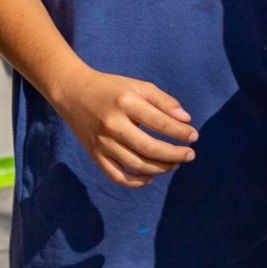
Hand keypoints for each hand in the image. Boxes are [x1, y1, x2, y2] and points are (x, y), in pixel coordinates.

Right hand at [49, 66, 197, 187]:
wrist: (72, 92)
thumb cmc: (112, 89)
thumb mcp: (139, 86)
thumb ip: (164, 101)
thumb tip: (186, 120)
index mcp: (126, 103)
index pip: (160, 123)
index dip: (180, 132)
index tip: (194, 136)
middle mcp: (112, 124)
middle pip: (149, 148)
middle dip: (174, 155)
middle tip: (190, 155)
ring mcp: (102, 142)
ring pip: (135, 164)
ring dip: (160, 168)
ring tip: (175, 164)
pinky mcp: (94, 154)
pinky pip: (115, 175)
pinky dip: (135, 182)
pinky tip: (151, 178)